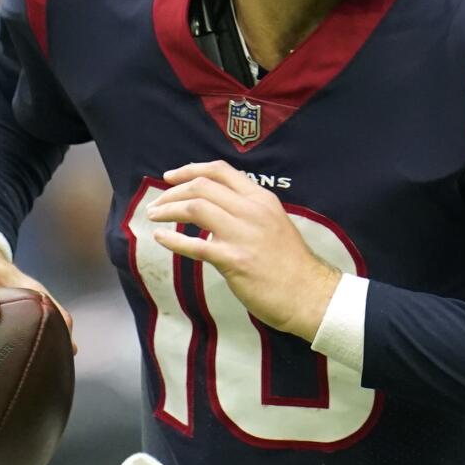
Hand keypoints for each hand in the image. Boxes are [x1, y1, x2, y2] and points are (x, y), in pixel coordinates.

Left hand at [145, 161, 340, 340]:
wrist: (309, 294)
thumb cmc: (290, 265)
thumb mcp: (273, 225)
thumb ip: (246, 215)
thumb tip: (213, 216)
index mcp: (261, 199)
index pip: (220, 171)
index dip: (190, 170)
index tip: (170, 177)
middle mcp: (251, 211)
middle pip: (202, 186)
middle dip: (172, 192)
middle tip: (157, 204)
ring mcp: (242, 234)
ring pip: (195, 207)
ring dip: (168, 209)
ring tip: (154, 216)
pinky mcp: (234, 260)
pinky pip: (195, 245)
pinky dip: (173, 240)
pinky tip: (160, 239)